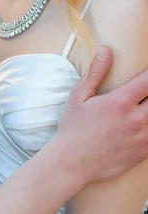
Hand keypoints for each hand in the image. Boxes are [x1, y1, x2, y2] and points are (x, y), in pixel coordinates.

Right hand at [57, 46, 147, 183]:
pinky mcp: (143, 153)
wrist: (72, 163)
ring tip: (142, 108)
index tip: (147, 73)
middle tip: (144, 93)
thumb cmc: (73, 128)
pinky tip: (143, 124)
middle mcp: (135, 120)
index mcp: (120, 103)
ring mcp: (142, 138)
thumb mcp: (79, 96)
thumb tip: (106, 50)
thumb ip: (96, 73)